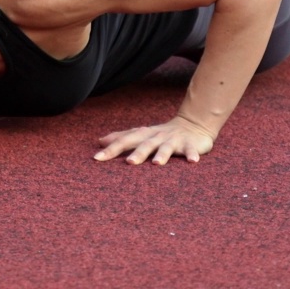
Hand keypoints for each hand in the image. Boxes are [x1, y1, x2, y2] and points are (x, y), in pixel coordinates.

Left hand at [93, 114, 216, 164]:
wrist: (192, 125)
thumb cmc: (161, 134)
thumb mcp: (141, 134)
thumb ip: (122, 138)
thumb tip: (99, 141)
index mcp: (144, 135)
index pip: (125, 141)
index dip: (111, 149)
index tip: (96, 158)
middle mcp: (157, 137)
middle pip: (145, 145)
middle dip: (138, 153)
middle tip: (129, 163)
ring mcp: (174, 140)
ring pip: (167, 147)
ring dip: (162, 154)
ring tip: (157, 163)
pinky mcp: (190, 145)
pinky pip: (190, 150)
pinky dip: (191, 154)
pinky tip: (192, 161)